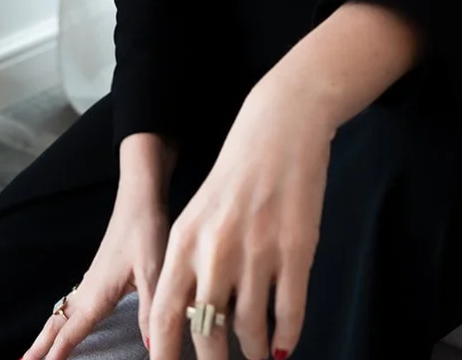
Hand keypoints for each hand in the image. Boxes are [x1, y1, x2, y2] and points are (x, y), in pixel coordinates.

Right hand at [21, 184, 169, 359]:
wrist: (140, 199)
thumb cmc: (146, 232)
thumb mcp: (154, 272)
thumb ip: (150, 311)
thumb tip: (151, 348)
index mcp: (97, 295)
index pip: (69, 334)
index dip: (52, 357)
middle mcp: (88, 290)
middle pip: (55, 326)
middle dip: (37, 349)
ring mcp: (90, 281)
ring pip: (60, 315)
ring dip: (44, 336)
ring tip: (30, 354)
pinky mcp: (97, 274)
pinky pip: (70, 304)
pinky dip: (58, 321)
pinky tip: (64, 322)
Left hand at [147, 83, 332, 359]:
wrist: (281, 126)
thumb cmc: (237, 172)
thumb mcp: (199, 214)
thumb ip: (190, 265)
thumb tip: (186, 325)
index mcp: (184, 241)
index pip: (166, 317)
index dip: (166, 357)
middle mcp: (216, 251)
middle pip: (208, 334)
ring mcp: (258, 251)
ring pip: (251, 329)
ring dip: (255, 353)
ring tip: (259, 358)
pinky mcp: (296, 248)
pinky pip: (289, 312)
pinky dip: (288, 335)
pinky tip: (285, 344)